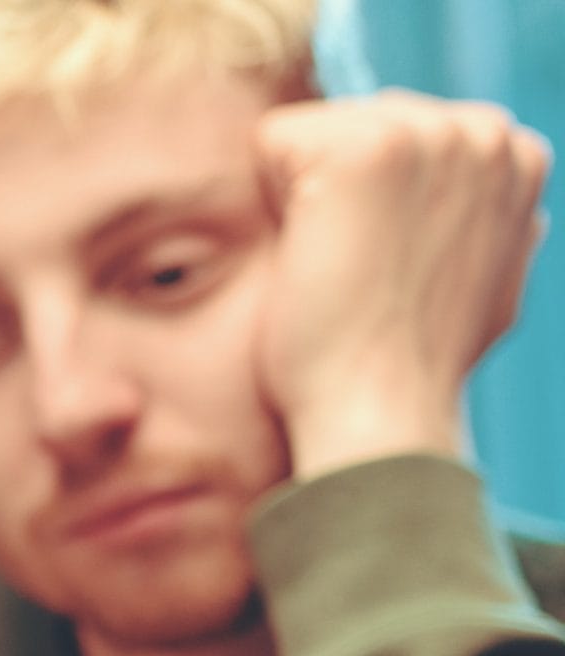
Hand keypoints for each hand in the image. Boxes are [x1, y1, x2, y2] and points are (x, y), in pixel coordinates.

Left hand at [257, 92, 551, 473]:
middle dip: (333, 190)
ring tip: (337, 262)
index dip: (367, 200)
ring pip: (311, 131)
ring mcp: (428, 134)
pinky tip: (308, 253)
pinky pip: (271, 140)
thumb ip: (477, 221)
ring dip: (299, 196)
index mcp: (515, 155)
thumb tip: (466, 203)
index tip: (387, 262)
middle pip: (351, 120)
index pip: (395, 128)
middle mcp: (483, 131)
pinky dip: (264, 198)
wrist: (380, 410)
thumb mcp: (480, 279)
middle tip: (357, 269)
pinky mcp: (364, 150)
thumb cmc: (412, 362)